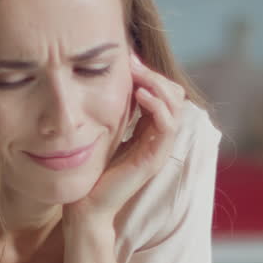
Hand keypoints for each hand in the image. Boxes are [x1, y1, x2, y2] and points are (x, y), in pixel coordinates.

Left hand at [67, 53, 186, 223]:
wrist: (87, 204)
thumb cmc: (93, 168)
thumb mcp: (106, 130)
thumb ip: (115, 109)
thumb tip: (112, 77)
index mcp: (150, 130)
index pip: (164, 92)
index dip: (150, 73)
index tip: (129, 59)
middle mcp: (159, 138)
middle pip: (174, 95)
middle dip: (155, 74)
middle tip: (132, 62)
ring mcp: (159, 149)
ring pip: (175, 107)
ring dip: (157, 85)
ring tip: (137, 73)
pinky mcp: (154, 158)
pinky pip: (167, 126)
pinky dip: (157, 106)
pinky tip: (140, 94)